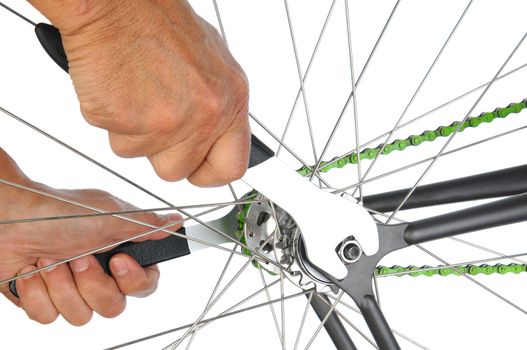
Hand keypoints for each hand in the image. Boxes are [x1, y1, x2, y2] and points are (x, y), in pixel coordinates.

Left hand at [0, 149, 181, 324]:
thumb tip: (177, 223)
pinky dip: (38, 292)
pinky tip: (31, 270)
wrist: (8, 218)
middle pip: (114, 306)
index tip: (117, 261)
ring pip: (81, 316)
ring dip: (63, 286)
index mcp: (119, 253)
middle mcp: (98, 273)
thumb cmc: (59, 211)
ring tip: (50, 259)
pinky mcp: (43, 299)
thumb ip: (147, 226)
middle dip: (93, 284)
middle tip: (78, 258)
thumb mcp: (111, 215)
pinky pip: (49, 316)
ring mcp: (70, 288)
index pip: (144, 285)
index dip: (134, 280)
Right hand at [30, 0, 250, 185]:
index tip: (197, 170)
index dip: (208, 173)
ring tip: (135, 90)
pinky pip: (113, 139)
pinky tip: (118, 87)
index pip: (231, 167)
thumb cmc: (159, 23)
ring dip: (133, 132)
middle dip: (161, 151)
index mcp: (230, 101)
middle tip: (153, 116)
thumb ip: (216, 108)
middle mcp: (205, 116)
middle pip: (177, 170)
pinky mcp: (127, 123)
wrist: (117, 3)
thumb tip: (213, 139)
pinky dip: (110, 118)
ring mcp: (166, 123)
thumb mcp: (211, 64)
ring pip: (140, 156)